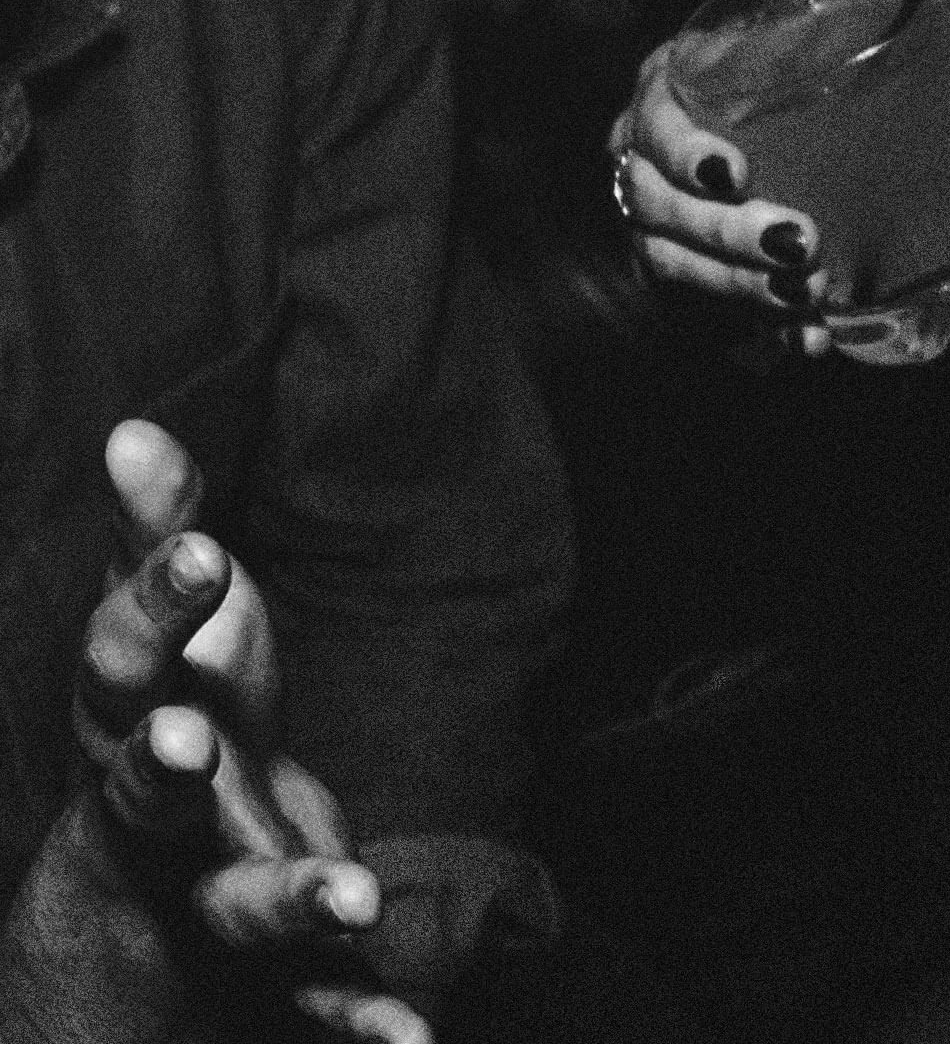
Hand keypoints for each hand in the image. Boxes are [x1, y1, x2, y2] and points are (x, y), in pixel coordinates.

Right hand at [2, 422, 427, 1043]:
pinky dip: (363, 1023)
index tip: (195, 548)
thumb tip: (136, 427)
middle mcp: (157, 816)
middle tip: (188, 741)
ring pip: (235, 903)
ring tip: (356, 895)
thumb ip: (157, 532)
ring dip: (293, 896)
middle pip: (151, 791)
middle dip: (165, 767)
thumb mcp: (170, 626)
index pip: (123, 660)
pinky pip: (309, 1003)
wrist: (152, 887)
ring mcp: (203, 893)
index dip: (154, 608)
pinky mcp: (264, 967)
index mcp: (130, 720)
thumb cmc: (181, 715)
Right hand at [610, 42, 832, 354]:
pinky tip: (809, 339)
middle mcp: (646, 163)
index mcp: (669, 96)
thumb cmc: (796, 91)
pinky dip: (762, 332)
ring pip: (672, 265)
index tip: (734, 172)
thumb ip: (848, 46)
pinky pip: (705, 318)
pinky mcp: (681, 282)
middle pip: (659, 207)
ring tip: (809, 293)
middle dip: (728, 233)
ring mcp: (655, 228)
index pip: (654, 123)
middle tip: (801, 244)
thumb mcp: (806, 56)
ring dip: (741, 286)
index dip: (685, 151)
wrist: (783, 157)